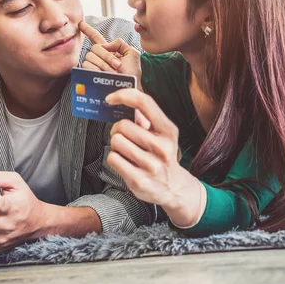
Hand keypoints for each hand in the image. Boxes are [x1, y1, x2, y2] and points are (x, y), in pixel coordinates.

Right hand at [79, 21, 141, 86]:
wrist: (129, 88)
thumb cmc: (132, 73)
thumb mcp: (132, 54)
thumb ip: (119, 43)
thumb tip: (105, 45)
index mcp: (109, 50)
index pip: (96, 37)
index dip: (88, 30)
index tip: (81, 23)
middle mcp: (98, 57)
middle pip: (95, 48)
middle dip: (107, 56)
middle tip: (118, 66)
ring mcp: (92, 66)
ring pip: (90, 56)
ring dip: (104, 64)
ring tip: (113, 73)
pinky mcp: (88, 74)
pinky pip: (87, 66)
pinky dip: (97, 69)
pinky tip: (104, 75)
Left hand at [105, 89, 203, 226]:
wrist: (174, 188)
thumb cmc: (163, 156)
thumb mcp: (162, 135)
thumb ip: (146, 119)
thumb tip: (125, 102)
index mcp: (168, 131)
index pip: (144, 103)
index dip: (123, 96)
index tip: (110, 98)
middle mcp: (162, 147)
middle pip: (123, 126)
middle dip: (117, 130)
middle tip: (123, 136)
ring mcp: (151, 165)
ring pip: (116, 142)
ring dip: (116, 145)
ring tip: (125, 151)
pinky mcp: (139, 180)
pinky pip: (113, 158)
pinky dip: (114, 158)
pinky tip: (125, 162)